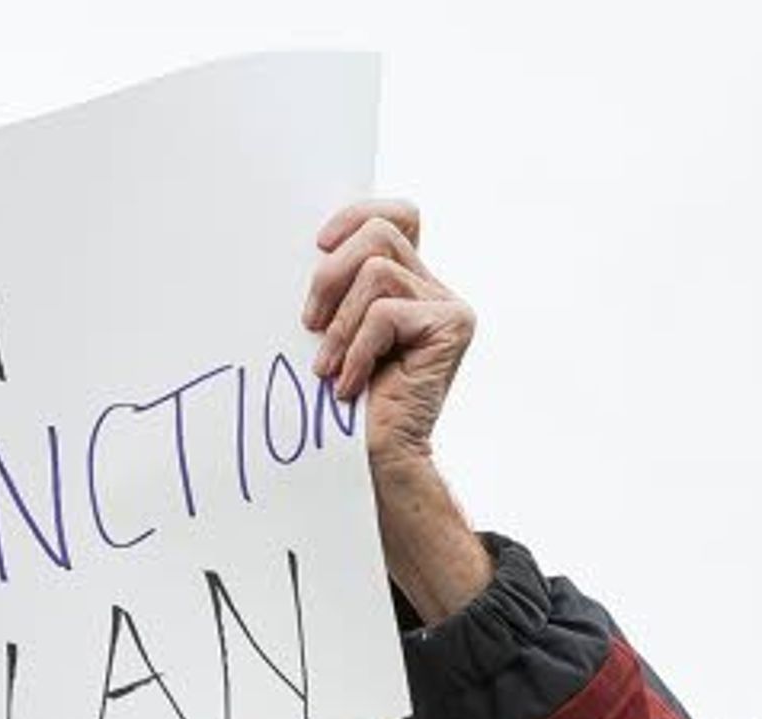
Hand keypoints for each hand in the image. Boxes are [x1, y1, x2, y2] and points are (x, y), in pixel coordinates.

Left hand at [303, 200, 471, 473]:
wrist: (376, 460)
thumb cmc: (345, 400)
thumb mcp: (335, 331)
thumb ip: (339, 288)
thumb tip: (313, 249)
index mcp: (411, 282)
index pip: (398, 216)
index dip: (358, 215)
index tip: (318, 245)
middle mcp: (436, 288)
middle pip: (382, 234)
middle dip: (331, 274)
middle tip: (308, 324)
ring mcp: (449, 305)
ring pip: (377, 272)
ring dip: (340, 324)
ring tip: (328, 367)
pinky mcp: (452, 327)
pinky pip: (385, 314)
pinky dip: (356, 350)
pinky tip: (349, 386)